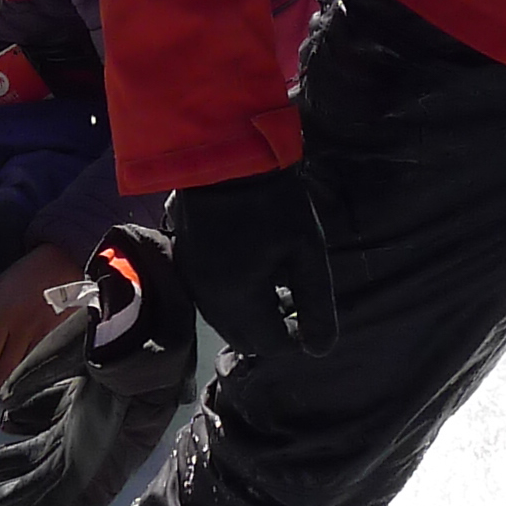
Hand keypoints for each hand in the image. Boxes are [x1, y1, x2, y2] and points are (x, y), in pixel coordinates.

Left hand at [0, 244, 81, 389]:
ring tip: (7, 381)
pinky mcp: (58, 336)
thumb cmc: (26, 275)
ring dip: (13, 378)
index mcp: (2, 316)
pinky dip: (32, 369)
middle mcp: (21, 328)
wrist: (63, 265)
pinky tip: (27, 372)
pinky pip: (41, 361)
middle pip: (5, 367)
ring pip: (24, 368)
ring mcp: (42, 334)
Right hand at [171, 166, 338, 354]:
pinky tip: (251, 270)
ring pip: (226, 320)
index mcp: (238, 301)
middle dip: (272, 331)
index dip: (295, 338)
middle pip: (244, 339)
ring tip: (277, 285)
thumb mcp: (307, 251)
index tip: (311, 313)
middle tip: (296, 302)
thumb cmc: (274, 202)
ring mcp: (192, 281)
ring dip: (252, 315)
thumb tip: (320, 350)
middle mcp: (208, 300)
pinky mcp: (185, 263)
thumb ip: (316, 305)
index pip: (270, 346)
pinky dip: (234, 298)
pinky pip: (212, 298)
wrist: (224, 155)